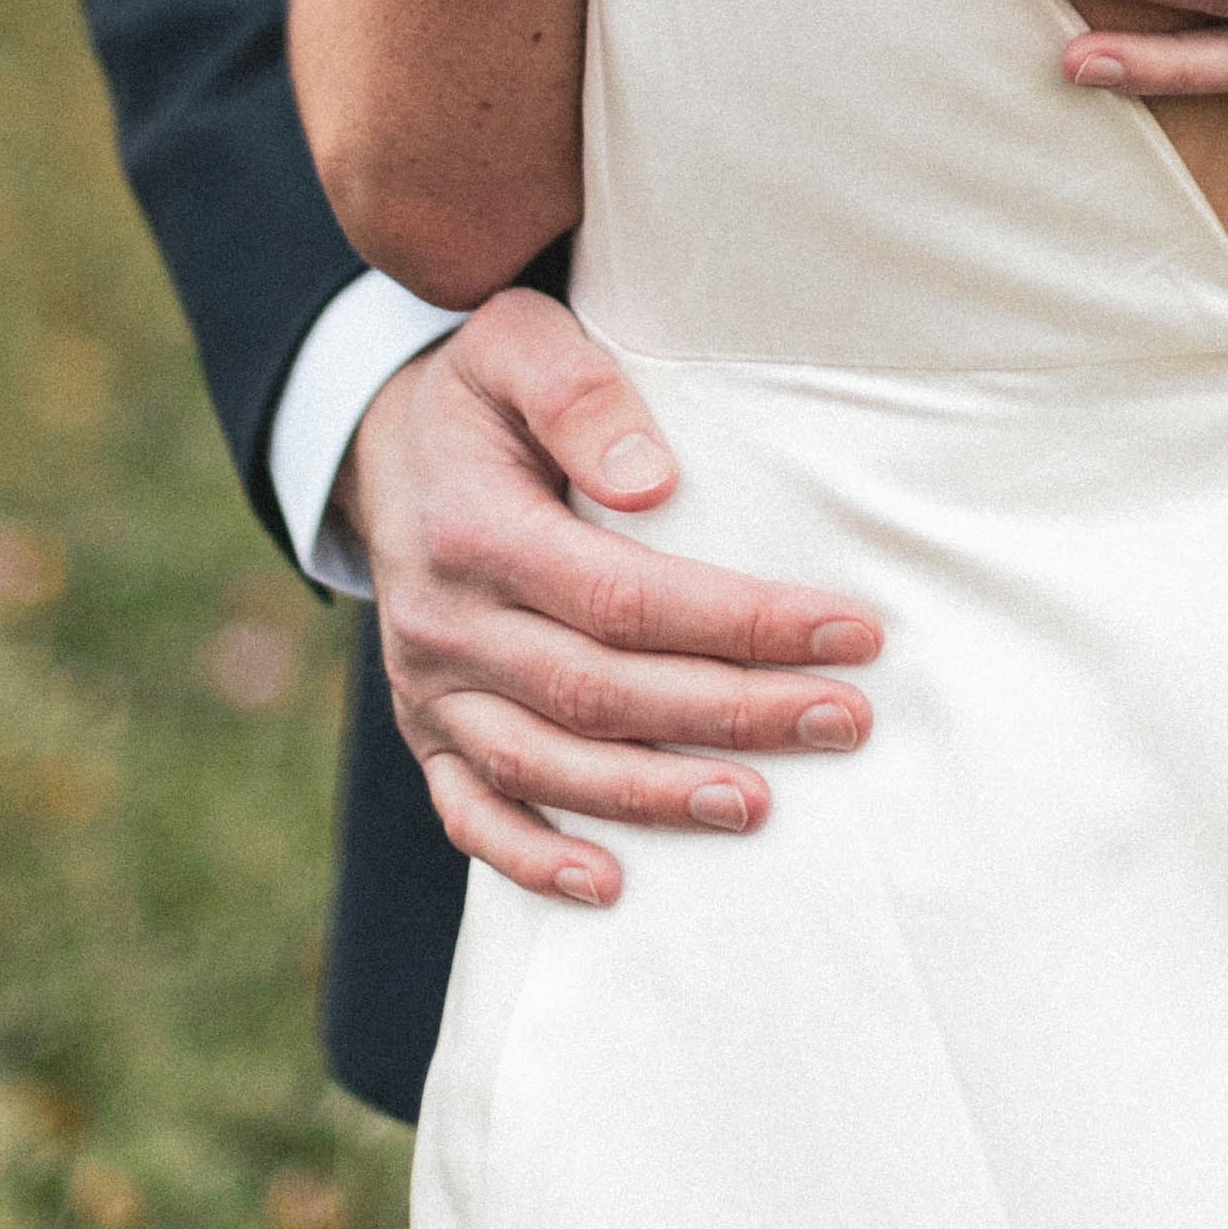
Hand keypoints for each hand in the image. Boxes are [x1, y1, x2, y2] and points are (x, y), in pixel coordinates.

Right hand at [338, 289, 882, 906]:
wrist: (378, 441)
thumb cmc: (483, 387)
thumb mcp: (517, 341)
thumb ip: (580, 395)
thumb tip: (654, 480)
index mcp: (477, 531)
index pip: (627, 596)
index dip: (741, 622)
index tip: (849, 633)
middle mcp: (448, 623)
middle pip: (603, 691)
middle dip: (733, 713)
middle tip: (846, 721)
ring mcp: (431, 689)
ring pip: (547, 764)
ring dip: (656, 797)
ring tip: (759, 805)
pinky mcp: (426, 731)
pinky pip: (469, 813)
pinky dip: (533, 860)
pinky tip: (610, 887)